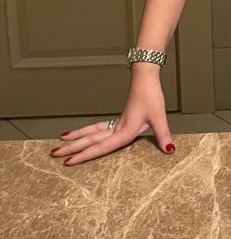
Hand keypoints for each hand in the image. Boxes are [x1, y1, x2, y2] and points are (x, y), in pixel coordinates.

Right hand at [50, 70, 175, 165]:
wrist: (145, 76)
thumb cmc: (151, 95)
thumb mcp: (159, 117)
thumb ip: (163, 135)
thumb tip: (170, 149)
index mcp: (124, 130)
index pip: (101, 146)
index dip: (85, 155)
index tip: (68, 162)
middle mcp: (117, 127)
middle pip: (90, 139)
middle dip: (72, 148)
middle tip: (53, 153)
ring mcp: (116, 122)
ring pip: (91, 132)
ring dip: (76, 138)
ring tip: (59, 142)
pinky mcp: (119, 118)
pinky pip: (98, 128)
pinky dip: (86, 131)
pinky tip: (79, 134)